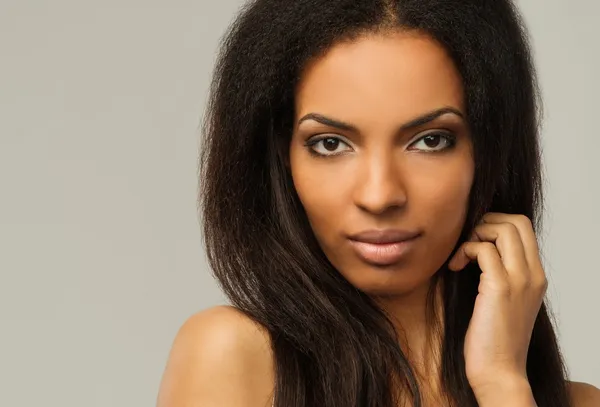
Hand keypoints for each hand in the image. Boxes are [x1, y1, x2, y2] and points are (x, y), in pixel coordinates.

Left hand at [448, 213, 546, 400]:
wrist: (499, 370)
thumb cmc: (493, 338)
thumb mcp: (502, 300)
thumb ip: (499, 274)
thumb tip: (478, 250)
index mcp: (536, 276)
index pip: (524, 227)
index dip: (495, 223)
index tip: (474, 241)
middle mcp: (533, 274)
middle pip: (516, 221)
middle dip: (485, 223)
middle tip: (466, 244)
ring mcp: (520, 279)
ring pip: (502, 229)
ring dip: (474, 235)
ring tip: (460, 257)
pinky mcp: (500, 287)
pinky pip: (482, 248)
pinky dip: (464, 250)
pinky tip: (454, 267)